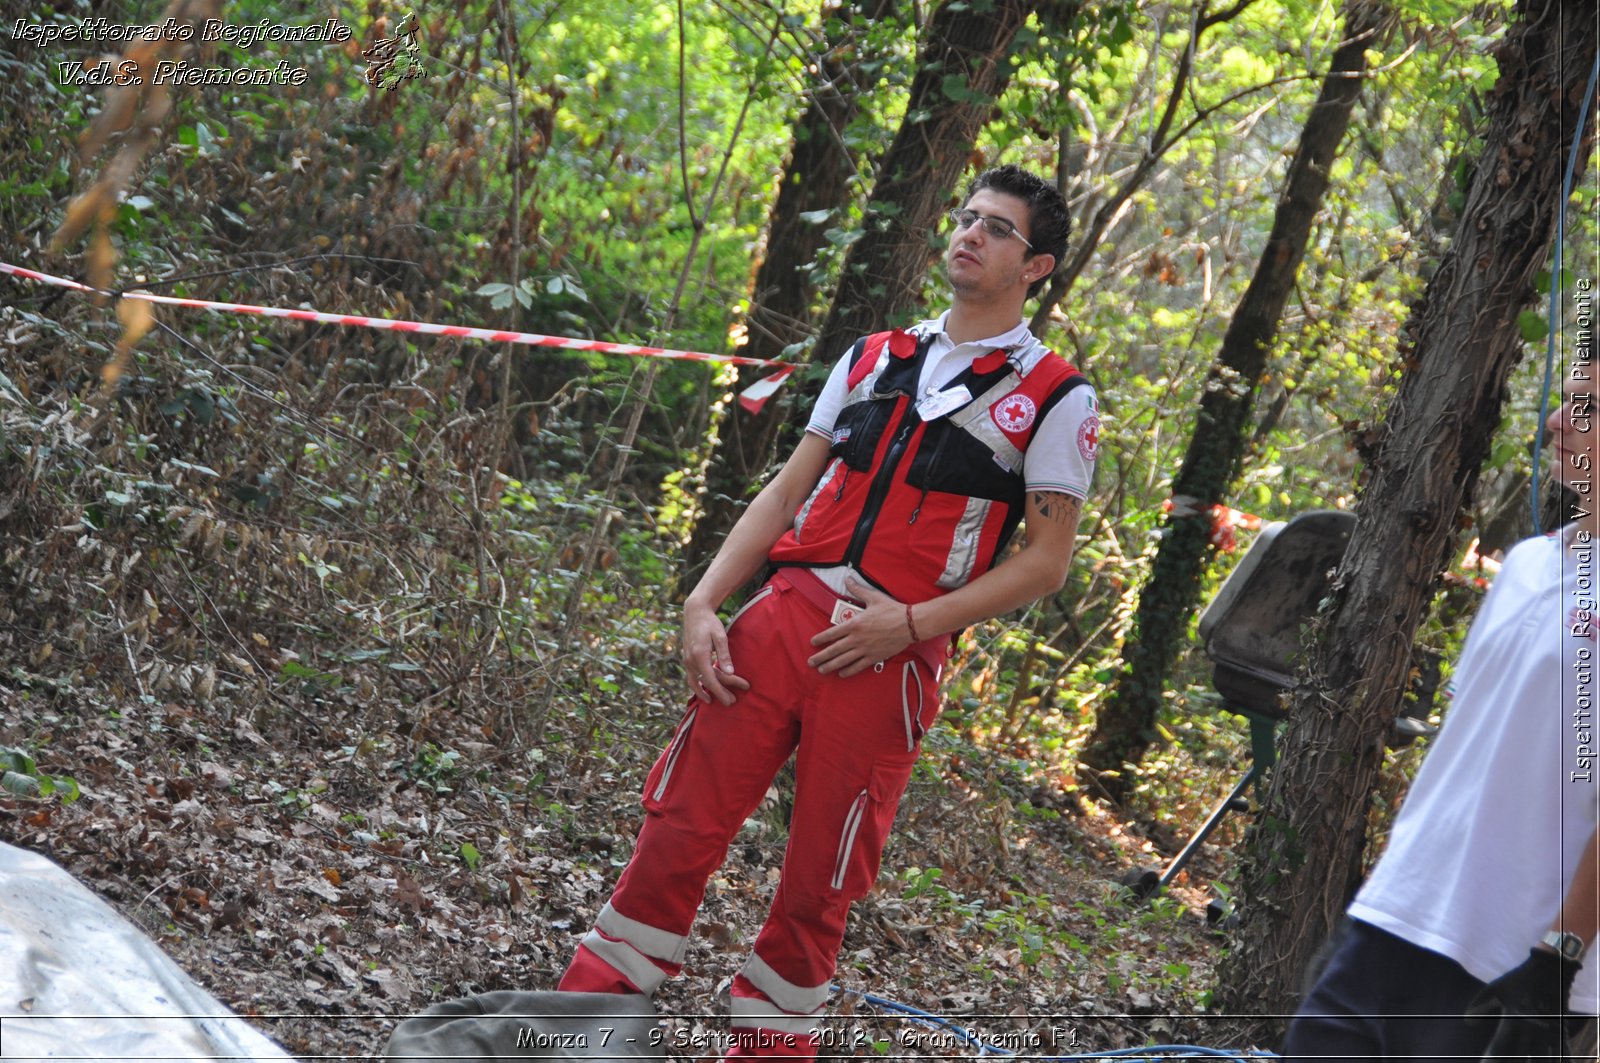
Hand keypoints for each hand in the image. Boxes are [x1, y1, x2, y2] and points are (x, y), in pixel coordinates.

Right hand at [680, 598, 749, 704]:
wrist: (695, 612)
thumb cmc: (710, 623)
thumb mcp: (720, 637)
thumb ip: (724, 655)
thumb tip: (729, 673)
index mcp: (699, 656)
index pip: (711, 680)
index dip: (724, 689)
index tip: (737, 694)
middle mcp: (690, 661)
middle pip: (705, 683)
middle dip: (719, 693)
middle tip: (731, 702)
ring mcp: (687, 661)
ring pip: (695, 682)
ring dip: (704, 693)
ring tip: (712, 701)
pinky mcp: (687, 659)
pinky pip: (692, 677)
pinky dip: (697, 685)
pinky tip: (704, 690)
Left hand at [808, 578, 912, 676]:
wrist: (910, 624)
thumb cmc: (892, 609)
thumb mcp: (873, 597)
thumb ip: (857, 590)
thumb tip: (847, 578)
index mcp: (854, 623)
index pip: (832, 633)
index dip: (820, 639)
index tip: (812, 643)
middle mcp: (856, 638)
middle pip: (834, 650)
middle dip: (820, 657)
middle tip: (810, 662)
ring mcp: (865, 649)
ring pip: (843, 660)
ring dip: (830, 666)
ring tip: (821, 670)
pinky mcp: (874, 657)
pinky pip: (858, 666)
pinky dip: (848, 671)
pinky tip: (841, 674)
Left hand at [1464, 947, 1580, 1060]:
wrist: (1549, 968)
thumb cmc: (1519, 979)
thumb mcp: (1495, 989)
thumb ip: (1479, 1005)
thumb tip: (1467, 1023)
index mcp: (1514, 1018)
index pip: (1501, 1047)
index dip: (1492, 1059)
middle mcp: (1531, 1027)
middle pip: (1520, 1056)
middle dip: (1511, 1062)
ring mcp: (1547, 1029)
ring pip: (1541, 1057)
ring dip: (1533, 1062)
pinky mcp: (1560, 1029)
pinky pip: (1560, 1051)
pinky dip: (1555, 1059)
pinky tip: (1553, 1062)